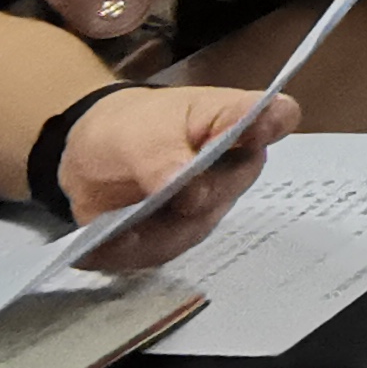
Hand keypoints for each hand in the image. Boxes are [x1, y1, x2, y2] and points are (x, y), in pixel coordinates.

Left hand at [65, 85, 304, 266]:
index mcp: (234, 120)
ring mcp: (208, 205)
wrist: (88, 158)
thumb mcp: (140, 133)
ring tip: (123, 227)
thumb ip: (167, 159)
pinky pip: (162, 251)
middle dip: (203, 190)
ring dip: (160, 229)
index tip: (254, 133)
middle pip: (237, 181)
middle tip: (172, 191)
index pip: (277, 116)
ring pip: (198, 226)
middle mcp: (233, 165)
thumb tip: (193, 194)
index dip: (273, 125)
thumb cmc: (129, 128)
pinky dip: (134, 249)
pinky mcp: (177, 237)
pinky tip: (115, 241)